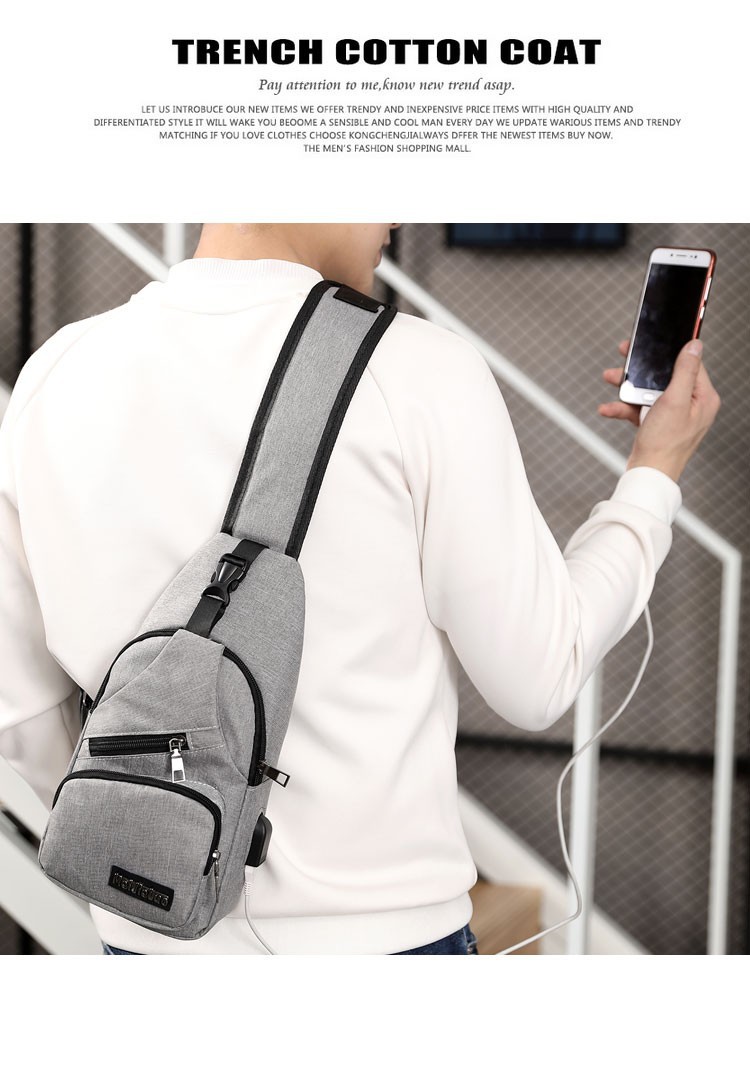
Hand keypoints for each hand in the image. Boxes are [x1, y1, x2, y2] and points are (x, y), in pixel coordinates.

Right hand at [598, 338, 720, 482]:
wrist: (647, 475)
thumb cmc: (664, 445)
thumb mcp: (674, 401)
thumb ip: (685, 370)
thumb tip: (695, 345)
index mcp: (703, 398)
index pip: (690, 364)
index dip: (669, 352)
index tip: (653, 342)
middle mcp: (690, 405)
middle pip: (665, 375)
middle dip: (641, 371)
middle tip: (625, 357)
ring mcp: (673, 415)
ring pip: (649, 390)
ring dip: (627, 388)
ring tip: (611, 380)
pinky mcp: (657, 423)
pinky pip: (640, 407)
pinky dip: (624, 407)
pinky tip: (609, 408)